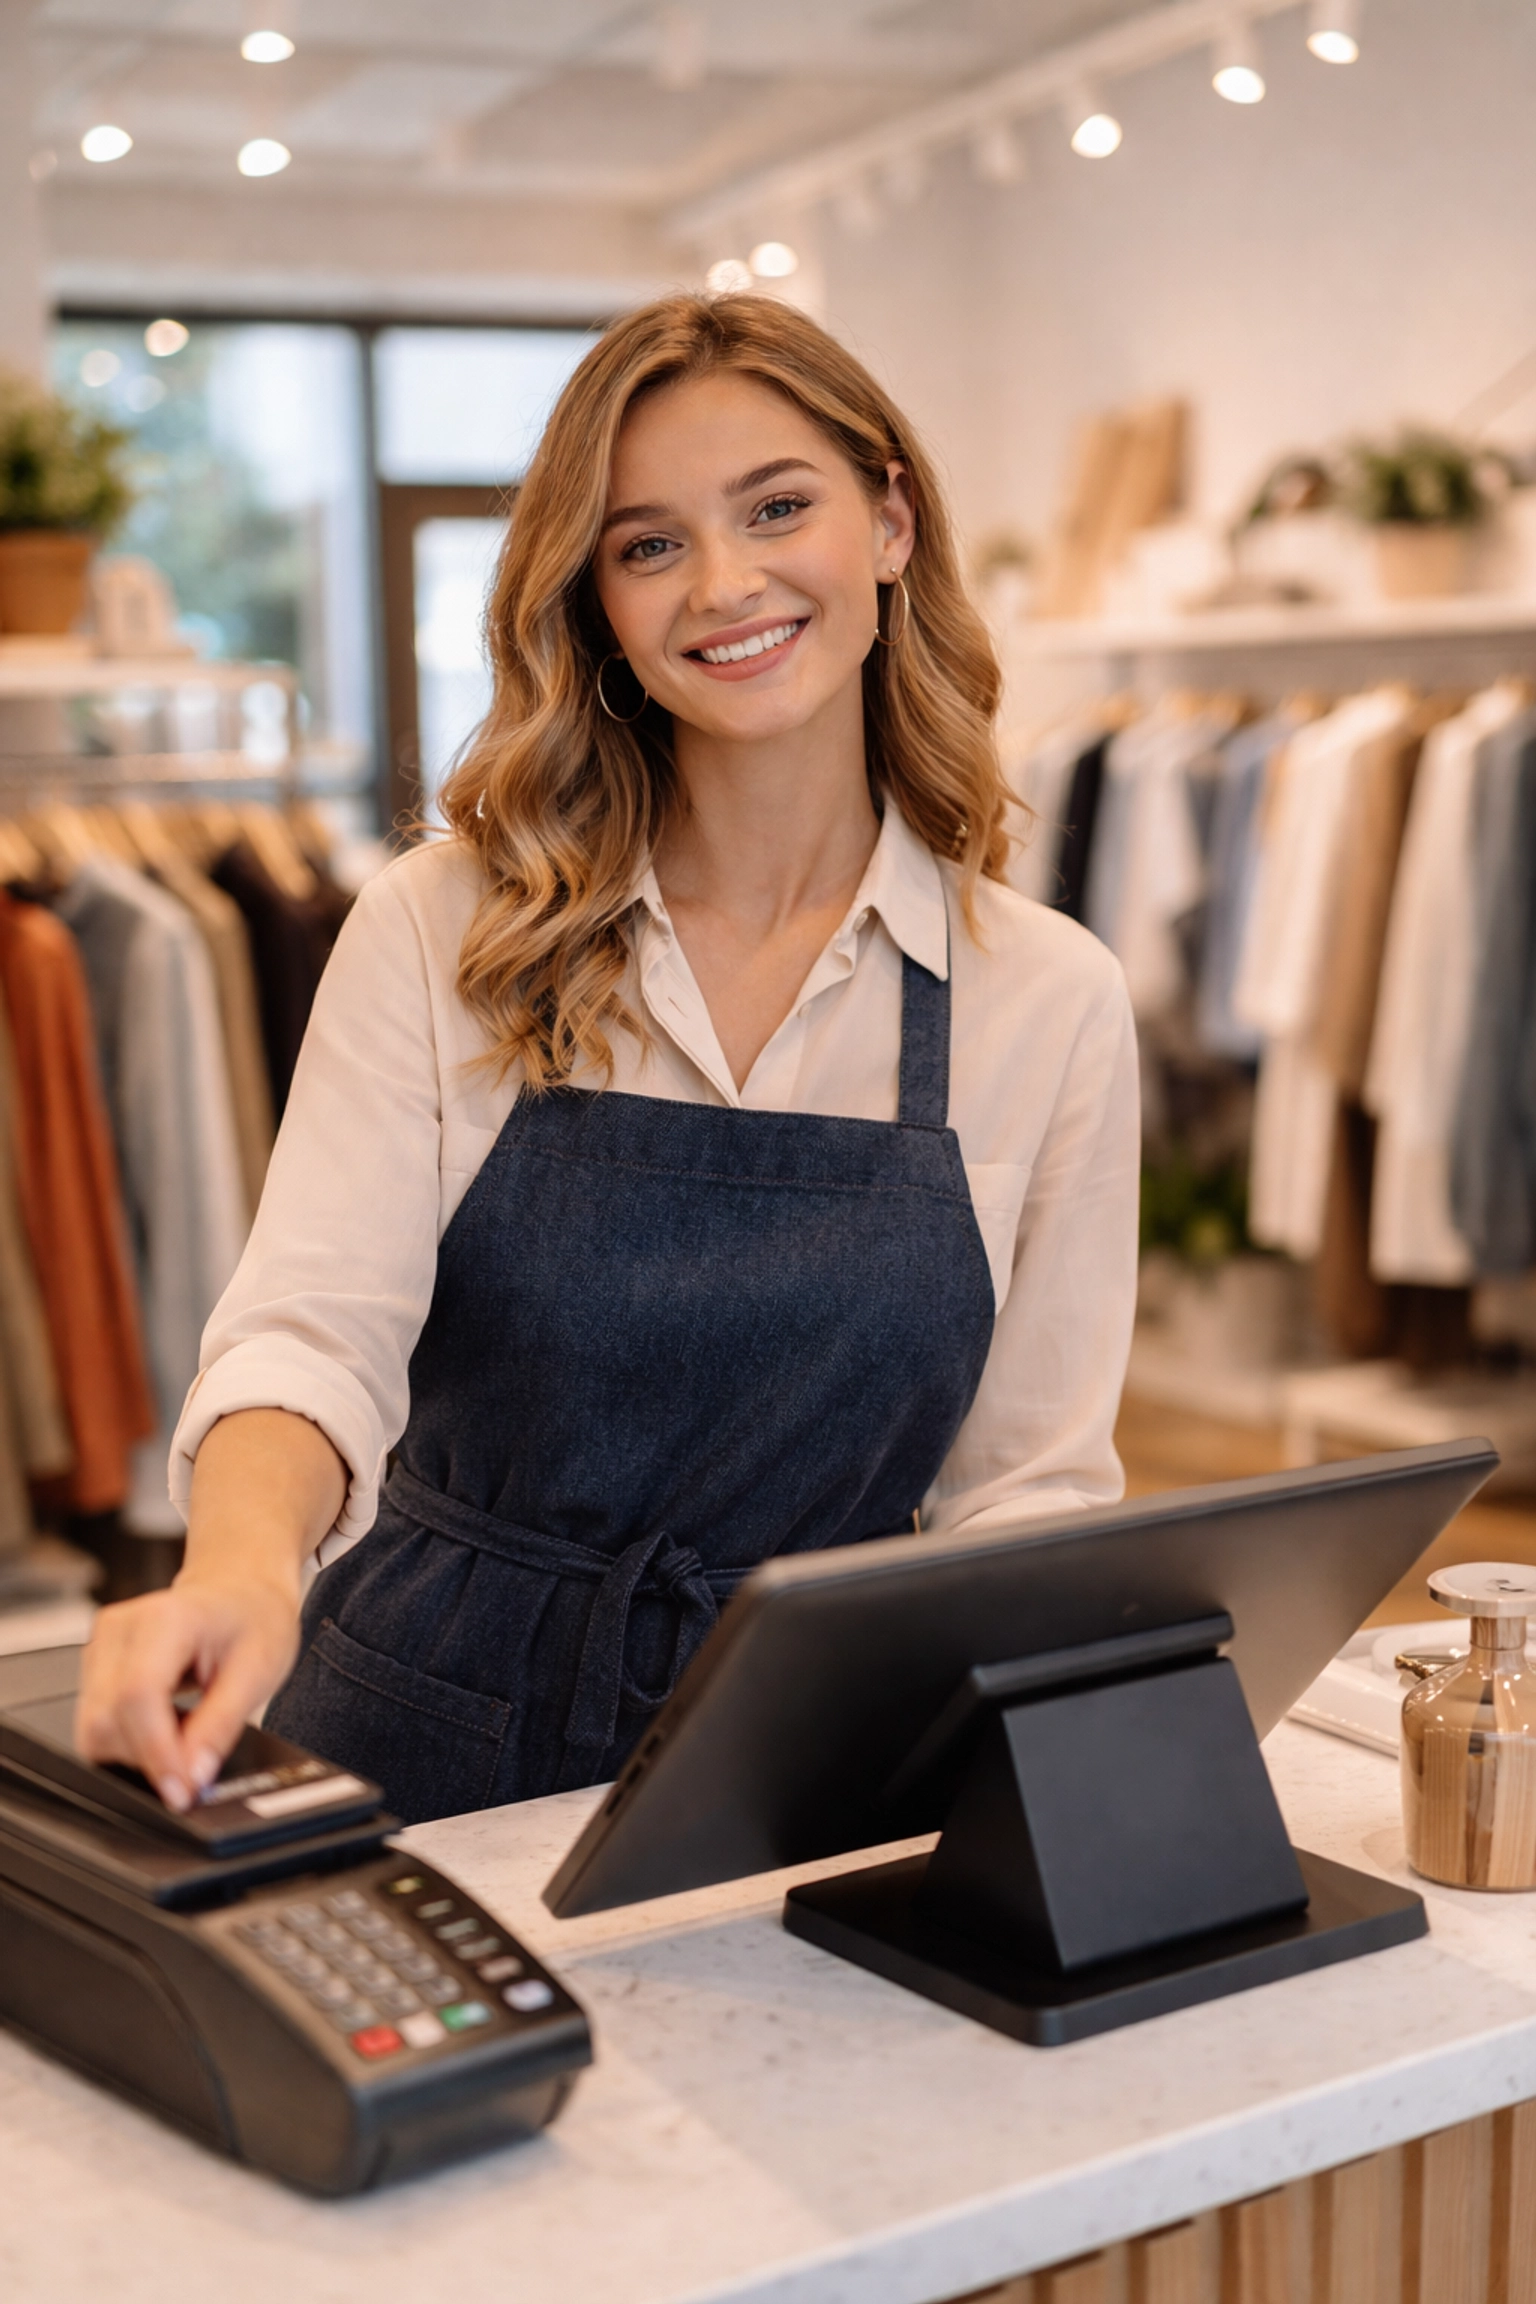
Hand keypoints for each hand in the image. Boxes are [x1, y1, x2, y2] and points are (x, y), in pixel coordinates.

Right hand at [77, 1571, 301, 1812]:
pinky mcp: (96, 1664)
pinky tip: (168, 1724)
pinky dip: (131, 1738)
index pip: (138, 1696)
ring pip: (94, 1727)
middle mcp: (121, 1628)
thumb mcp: (257, 1672)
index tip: (180, 1790)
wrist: (240, 1590)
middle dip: (147, 1757)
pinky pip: (98, 1721)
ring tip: (187, 1731)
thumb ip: (220, 1727)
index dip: (156, 1753)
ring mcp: (102, 1645)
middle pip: (106, 1718)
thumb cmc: (253, 1619)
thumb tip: (192, 1776)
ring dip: (137, 1750)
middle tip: (194, 1764)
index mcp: (165, 1618)